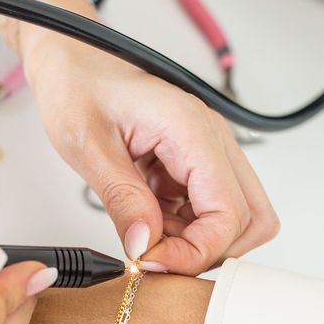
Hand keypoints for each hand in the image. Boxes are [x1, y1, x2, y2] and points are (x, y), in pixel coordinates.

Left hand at [22, 25, 279, 274]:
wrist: (72, 61)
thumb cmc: (78, 86)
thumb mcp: (88, 146)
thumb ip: (122, 199)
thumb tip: (144, 246)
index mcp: (192, 131)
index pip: (229, 213)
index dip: (197, 251)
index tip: (153, 261)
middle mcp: (212, 141)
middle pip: (252, 220)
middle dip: (208, 250)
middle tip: (158, 255)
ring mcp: (208, 153)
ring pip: (236, 219)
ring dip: (196, 241)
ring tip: (148, 232)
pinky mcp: (195, 165)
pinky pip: (208, 211)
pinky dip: (183, 229)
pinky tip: (147, 219)